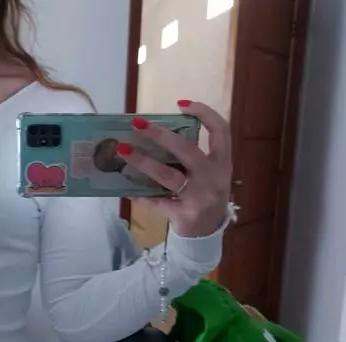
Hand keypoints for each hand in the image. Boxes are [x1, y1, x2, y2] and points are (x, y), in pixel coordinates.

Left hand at [118, 100, 231, 236]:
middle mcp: (214, 177)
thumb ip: (191, 156)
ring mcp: (199, 196)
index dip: (204, 113)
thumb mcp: (209, 173)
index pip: (221, 130)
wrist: (207, 233)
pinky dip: (140, 195)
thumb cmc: (204, 195)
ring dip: (143, 161)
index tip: (181, 104)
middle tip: (137, 124)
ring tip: (123, 150)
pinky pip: (157, 201)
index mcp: (222, 162)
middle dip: (160, 135)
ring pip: (168, 175)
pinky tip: (125, 188)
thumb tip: (156, 133)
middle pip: (186, 150)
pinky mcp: (184, 213)